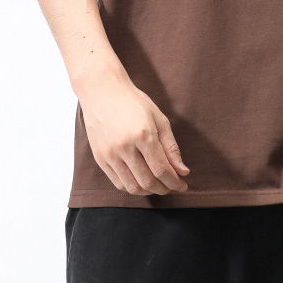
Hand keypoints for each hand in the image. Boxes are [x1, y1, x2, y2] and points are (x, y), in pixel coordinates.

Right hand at [78, 70, 190, 195]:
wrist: (102, 91)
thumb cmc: (133, 102)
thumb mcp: (158, 118)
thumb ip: (171, 147)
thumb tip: (182, 171)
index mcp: (143, 134)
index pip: (161, 169)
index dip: (174, 182)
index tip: (183, 185)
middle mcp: (125, 147)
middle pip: (148, 181)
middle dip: (164, 188)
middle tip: (173, 186)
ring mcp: (110, 154)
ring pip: (132, 187)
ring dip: (149, 191)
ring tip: (159, 186)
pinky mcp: (100, 158)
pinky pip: (118, 183)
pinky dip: (133, 187)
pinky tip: (142, 182)